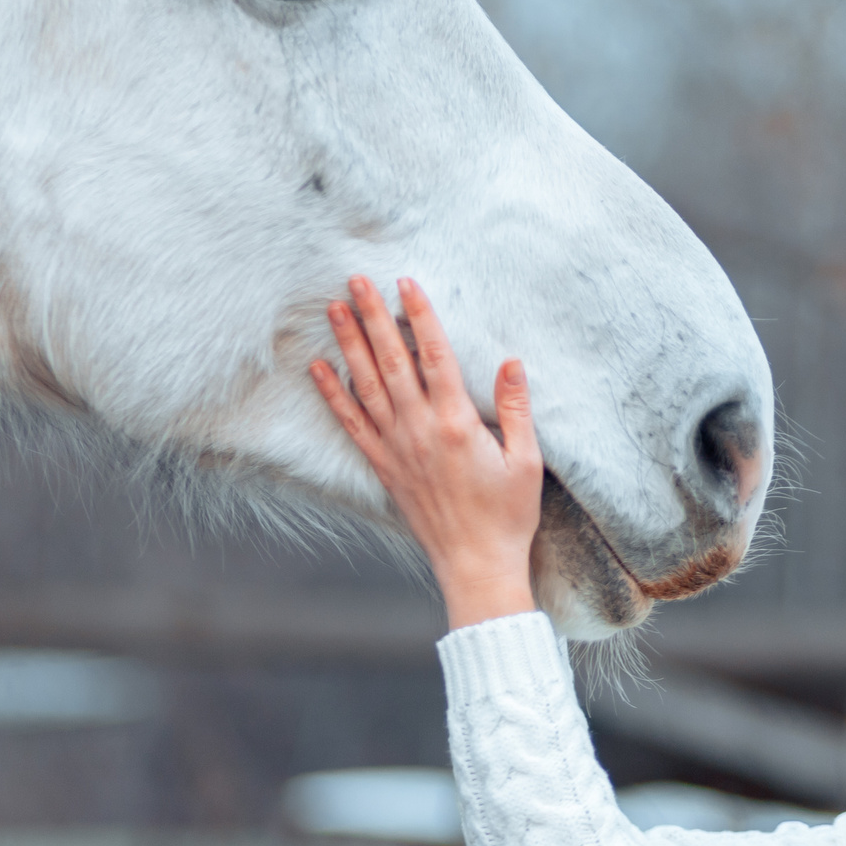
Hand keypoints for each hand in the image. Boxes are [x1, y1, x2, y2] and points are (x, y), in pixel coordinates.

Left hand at [311, 276, 542, 628]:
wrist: (476, 564)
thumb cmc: (507, 515)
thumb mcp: (527, 461)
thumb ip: (518, 409)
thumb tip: (511, 361)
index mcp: (458, 424)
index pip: (435, 356)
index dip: (420, 316)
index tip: (406, 284)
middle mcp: (420, 430)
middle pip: (392, 361)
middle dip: (374, 317)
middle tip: (356, 280)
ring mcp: (397, 448)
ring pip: (366, 385)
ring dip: (349, 345)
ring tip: (334, 309)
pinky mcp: (384, 467)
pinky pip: (353, 424)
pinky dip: (333, 395)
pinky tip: (319, 370)